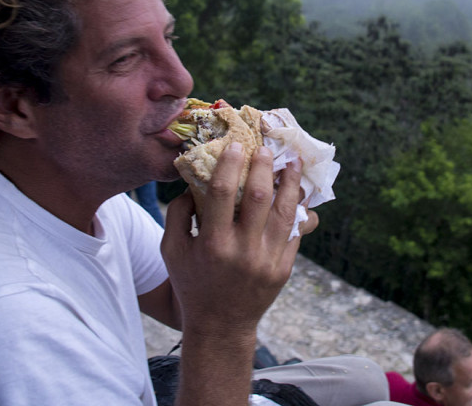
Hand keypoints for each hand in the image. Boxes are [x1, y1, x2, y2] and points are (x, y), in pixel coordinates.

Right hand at [162, 142, 316, 334]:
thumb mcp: (172, 250)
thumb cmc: (192, 282)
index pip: (221, 194)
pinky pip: (296, 232)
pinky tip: (300, 191)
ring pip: (285, 212)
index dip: (229, 166)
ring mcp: (267, 261)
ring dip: (290, 183)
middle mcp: (242, 251)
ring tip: (292, 161)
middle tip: (265, 149)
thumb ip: (178, 214)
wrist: (221, 325)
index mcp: (212, 244)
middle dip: (263, 167)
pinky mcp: (284, 268)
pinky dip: (300, 209)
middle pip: (258, 198)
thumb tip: (194, 181)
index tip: (236, 146)